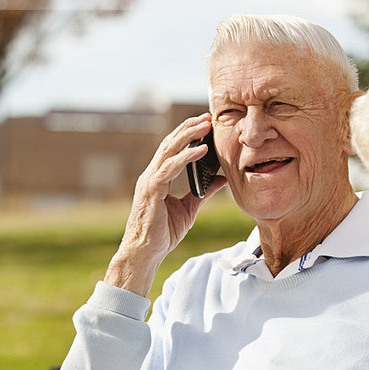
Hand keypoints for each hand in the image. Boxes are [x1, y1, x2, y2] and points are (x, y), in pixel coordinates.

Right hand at [105, 114, 226, 295]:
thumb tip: (223, 179)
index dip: (188, 134)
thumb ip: (203, 192)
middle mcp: (152, 175)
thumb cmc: (163, 232)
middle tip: (208, 117)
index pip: (173, 149)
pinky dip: (186, 157)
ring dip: (188, 135)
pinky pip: (169, 169)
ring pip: (168, 150)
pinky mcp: (151, 191)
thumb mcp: (189, 209)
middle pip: (170, 143)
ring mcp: (149, 181)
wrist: (145, 253)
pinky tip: (201, 149)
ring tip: (206, 125)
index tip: (205, 123)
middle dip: (189, 128)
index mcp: (159, 177)